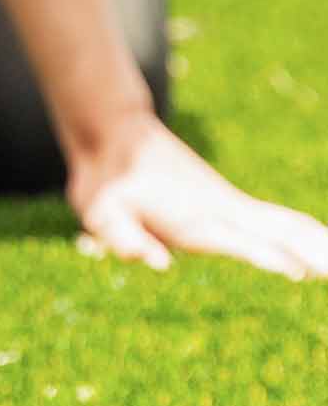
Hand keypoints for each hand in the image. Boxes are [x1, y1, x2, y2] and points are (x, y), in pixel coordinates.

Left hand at [68, 114, 327, 278]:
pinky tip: (320, 243)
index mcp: (194, 218)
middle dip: (311, 250)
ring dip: (316, 240)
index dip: (269, 257)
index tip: (300, 271)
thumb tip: (157, 264)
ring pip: (282, 222)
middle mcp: (218, 209)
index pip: (240, 242)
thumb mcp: (99, 210)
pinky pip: (273, 217)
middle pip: (277, 231)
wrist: (115, 134)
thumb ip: (123, 236)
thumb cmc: (106, 179)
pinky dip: (301, 230)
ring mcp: (226, 202)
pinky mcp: (224, 200)